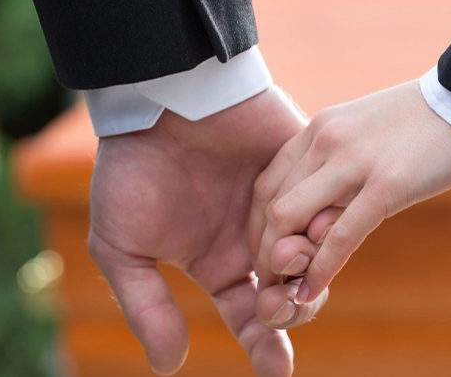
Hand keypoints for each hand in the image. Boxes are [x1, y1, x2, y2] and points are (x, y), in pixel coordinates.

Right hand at [88, 86, 327, 376]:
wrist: (156, 101)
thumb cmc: (132, 171)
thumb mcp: (123, 247)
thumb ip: (147, 306)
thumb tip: (171, 367)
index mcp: (219, 262)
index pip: (252, 314)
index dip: (266, 344)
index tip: (278, 370)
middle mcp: (256, 238)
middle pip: (292, 291)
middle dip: (292, 308)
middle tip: (278, 302)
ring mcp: (282, 203)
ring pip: (316, 252)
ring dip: (307, 266)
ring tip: (289, 257)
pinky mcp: (301, 166)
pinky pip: (326, 202)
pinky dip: (324, 221)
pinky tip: (316, 229)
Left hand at [251, 81, 450, 306]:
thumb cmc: (420, 123)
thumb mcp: (364, 134)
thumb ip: (338, 165)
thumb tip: (324, 209)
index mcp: (318, 129)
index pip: (266, 183)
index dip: (258, 226)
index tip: (267, 253)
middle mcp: (325, 141)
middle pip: (270, 205)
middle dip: (263, 250)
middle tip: (270, 281)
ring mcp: (353, 161)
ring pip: (290, 219)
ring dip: (280, 263)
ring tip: (283, 292)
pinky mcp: (387, 184)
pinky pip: (340, 235)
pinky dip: (320, 270)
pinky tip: (311, 293)